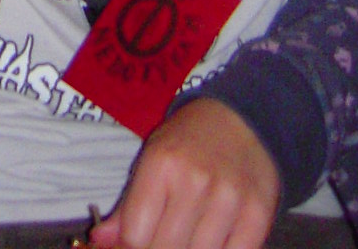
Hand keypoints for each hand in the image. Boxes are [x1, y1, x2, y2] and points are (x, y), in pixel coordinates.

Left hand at [92, 99, 279, 248]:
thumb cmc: (190, 143)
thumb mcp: (152, 159)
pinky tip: (213, 242)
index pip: (135, 235)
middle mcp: (194, 181)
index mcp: (161, 164)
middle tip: (163, 240)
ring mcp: (228, 200)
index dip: (131, 248)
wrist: (245, 120)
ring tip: (186, 238)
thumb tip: (99, 241)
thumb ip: (128, 206)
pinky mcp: (258, 216)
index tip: (137, 244)